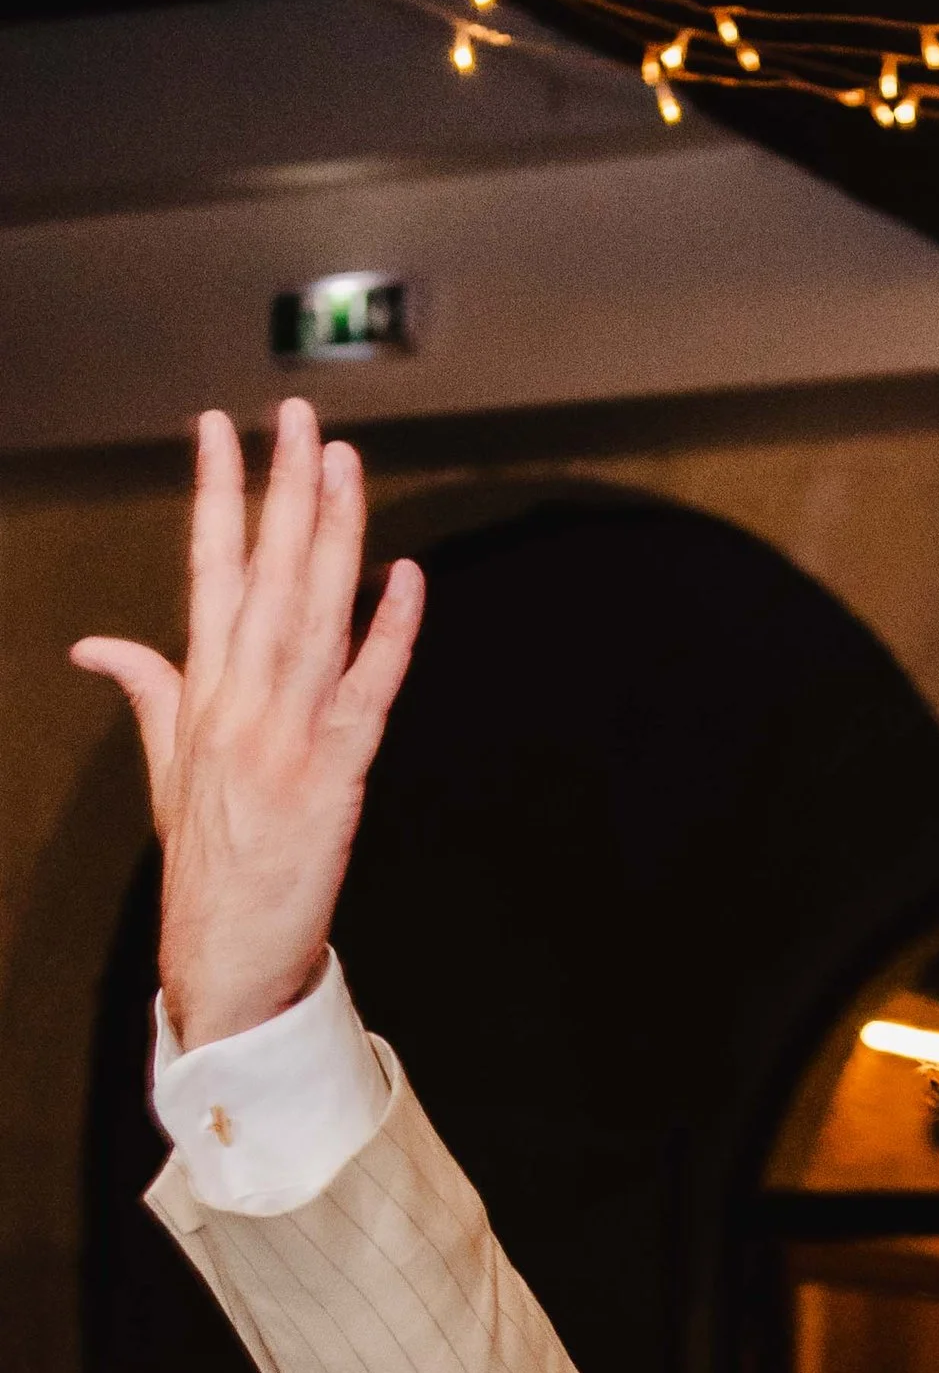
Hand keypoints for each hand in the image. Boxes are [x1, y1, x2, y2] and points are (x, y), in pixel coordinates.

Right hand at [69, 400, 422, 1049]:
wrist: (226, 955)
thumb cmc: (205, 865)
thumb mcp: (164, 771)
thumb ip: (147, 692)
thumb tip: (99, 645)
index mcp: (199, 696)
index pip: (205, 571)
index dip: (214, 495)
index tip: (218, 428)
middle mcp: (239, 704)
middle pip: (264, 576)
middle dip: (281, 491)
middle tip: (298, 417)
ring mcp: (289, 737)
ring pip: (313, 616)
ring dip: (333, 537)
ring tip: (344, 466)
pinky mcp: (336, 776)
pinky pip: (369, 691)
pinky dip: (389, 634)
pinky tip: (405, 578)